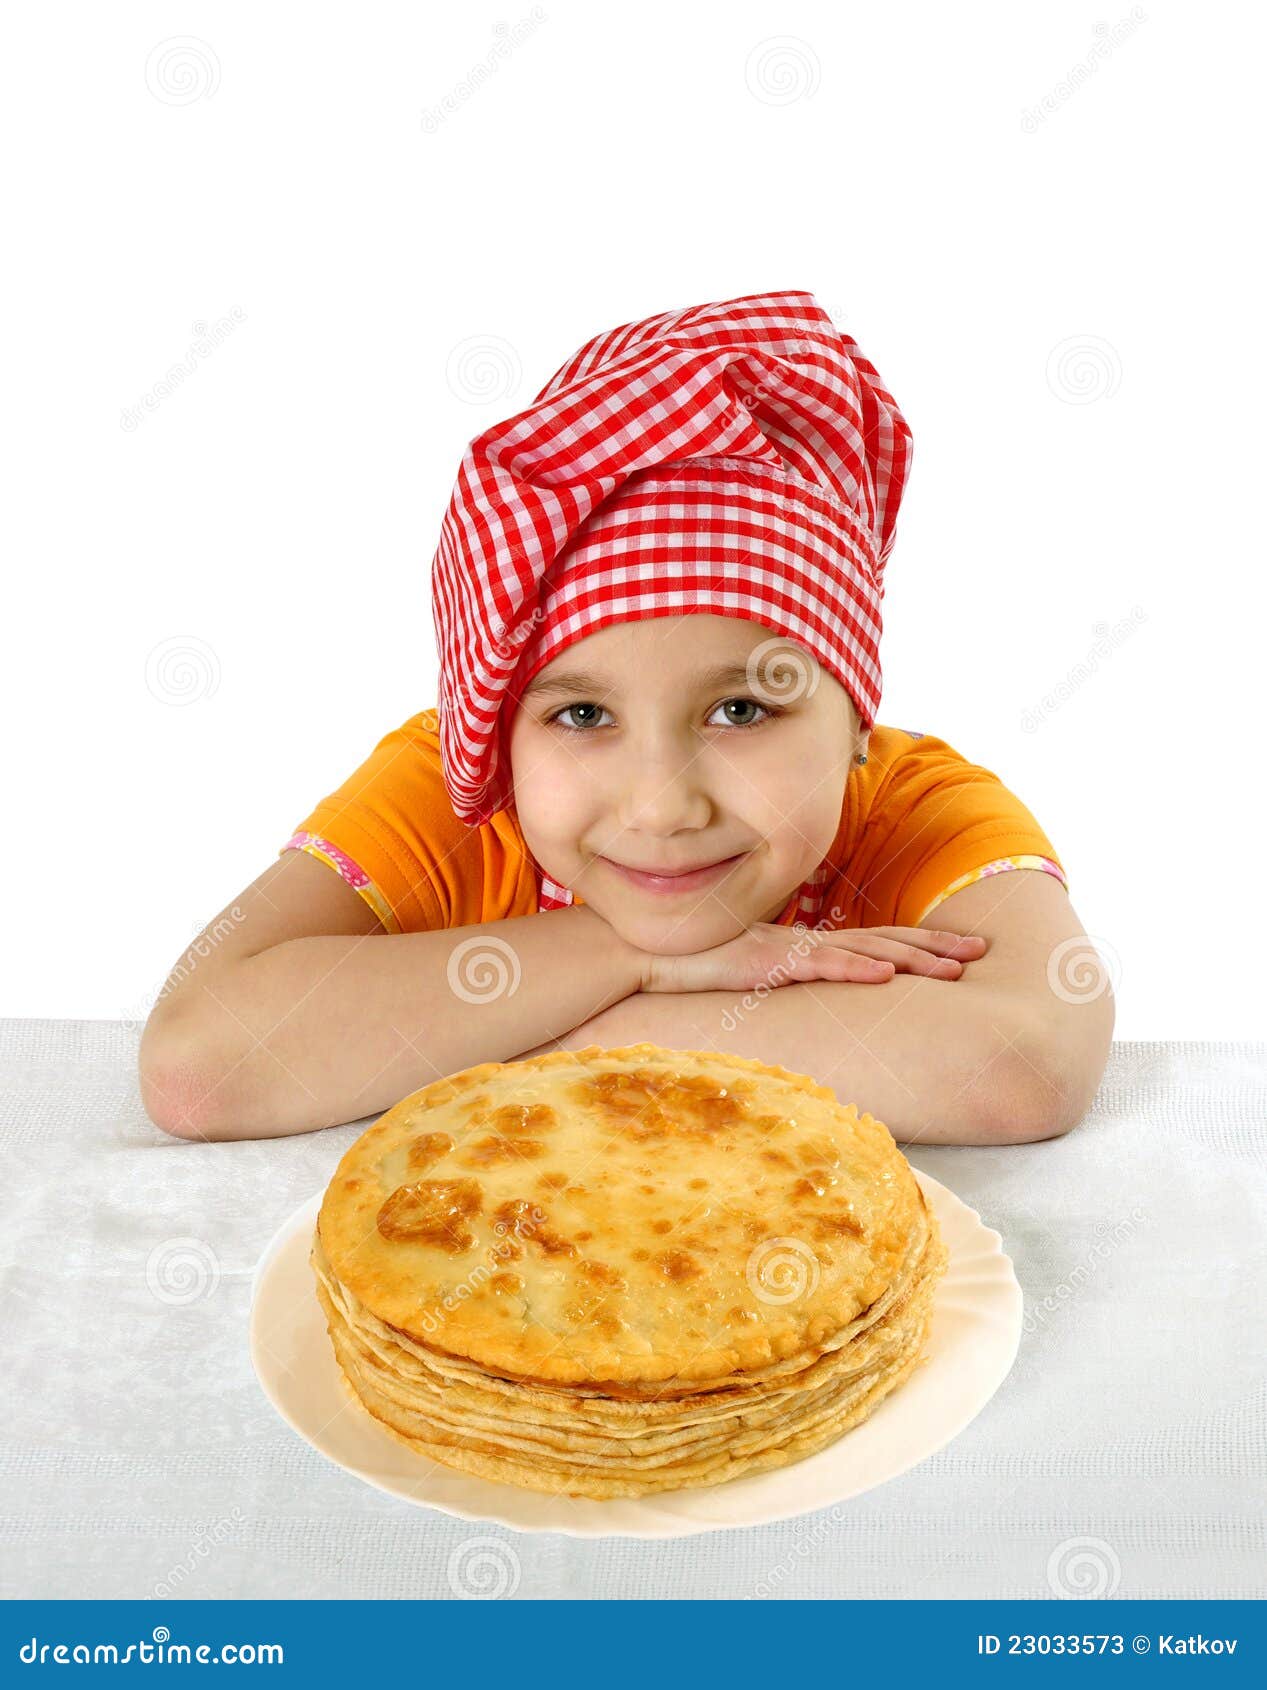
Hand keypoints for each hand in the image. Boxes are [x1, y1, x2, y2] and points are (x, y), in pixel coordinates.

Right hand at [641, 922, 987, 994]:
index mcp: (802, 946)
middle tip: (984, 951)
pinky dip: (855, 970)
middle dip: (936, 947)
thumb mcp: (743, 977)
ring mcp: (786, 948)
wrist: (637, 950)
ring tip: (956, 967)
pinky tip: (885, 977)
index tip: (961, 950)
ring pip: (863, 952)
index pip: (872, 943)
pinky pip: (818, 966)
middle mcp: (802, 940)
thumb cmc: (685, 966)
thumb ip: (775, 984)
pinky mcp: (764, 960)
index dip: (919, 946)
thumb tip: (799, 1004)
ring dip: (913, 960)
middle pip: (882, 943)